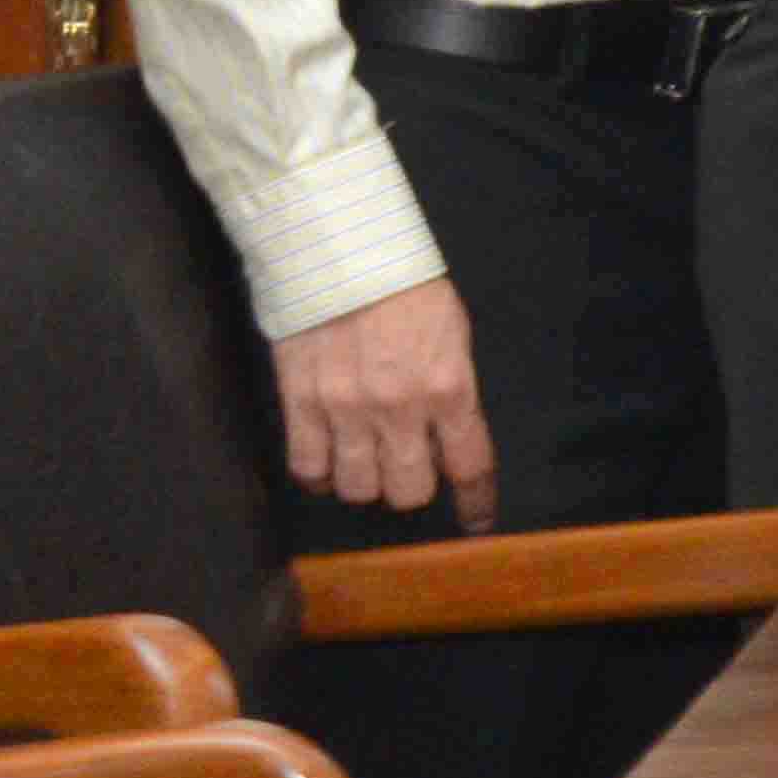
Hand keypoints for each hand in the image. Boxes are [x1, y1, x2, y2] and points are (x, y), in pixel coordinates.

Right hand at [273, 277, 493, 527]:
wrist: (342, 254)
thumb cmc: (408, 289)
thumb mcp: (454, 336)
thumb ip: (452, 390)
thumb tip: (446, 437)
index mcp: (449, 389)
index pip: (470, 465)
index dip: (476, 502)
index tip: (478, 523)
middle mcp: (399, 411)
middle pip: (408, 491)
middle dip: (412, 489)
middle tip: (407, 471)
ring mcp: (345, 411)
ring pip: (356, 488)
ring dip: (364, 483)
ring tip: (364, 462)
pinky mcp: (300, 404)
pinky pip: (307, 467)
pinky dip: (318, 475)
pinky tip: (326, 462)